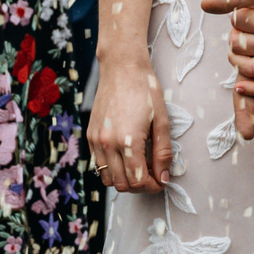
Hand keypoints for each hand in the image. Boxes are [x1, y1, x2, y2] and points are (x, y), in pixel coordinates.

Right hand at [86, 53, 173, 193]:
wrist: (122, 67)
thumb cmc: (145, 89)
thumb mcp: (161, 120)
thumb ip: (163, 152)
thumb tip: (163, 177)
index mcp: (128, 141)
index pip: (138, 181)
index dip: (153, 186)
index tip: (161, 181)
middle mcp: (107, 144)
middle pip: (122, 184)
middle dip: (139, 186)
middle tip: (152, 175)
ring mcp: (95, 140)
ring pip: (107, 178)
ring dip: (123, 179)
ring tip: (138, 166)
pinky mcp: (90, 135)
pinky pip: (98, 164)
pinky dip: (111, 168)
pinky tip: (125, 156)